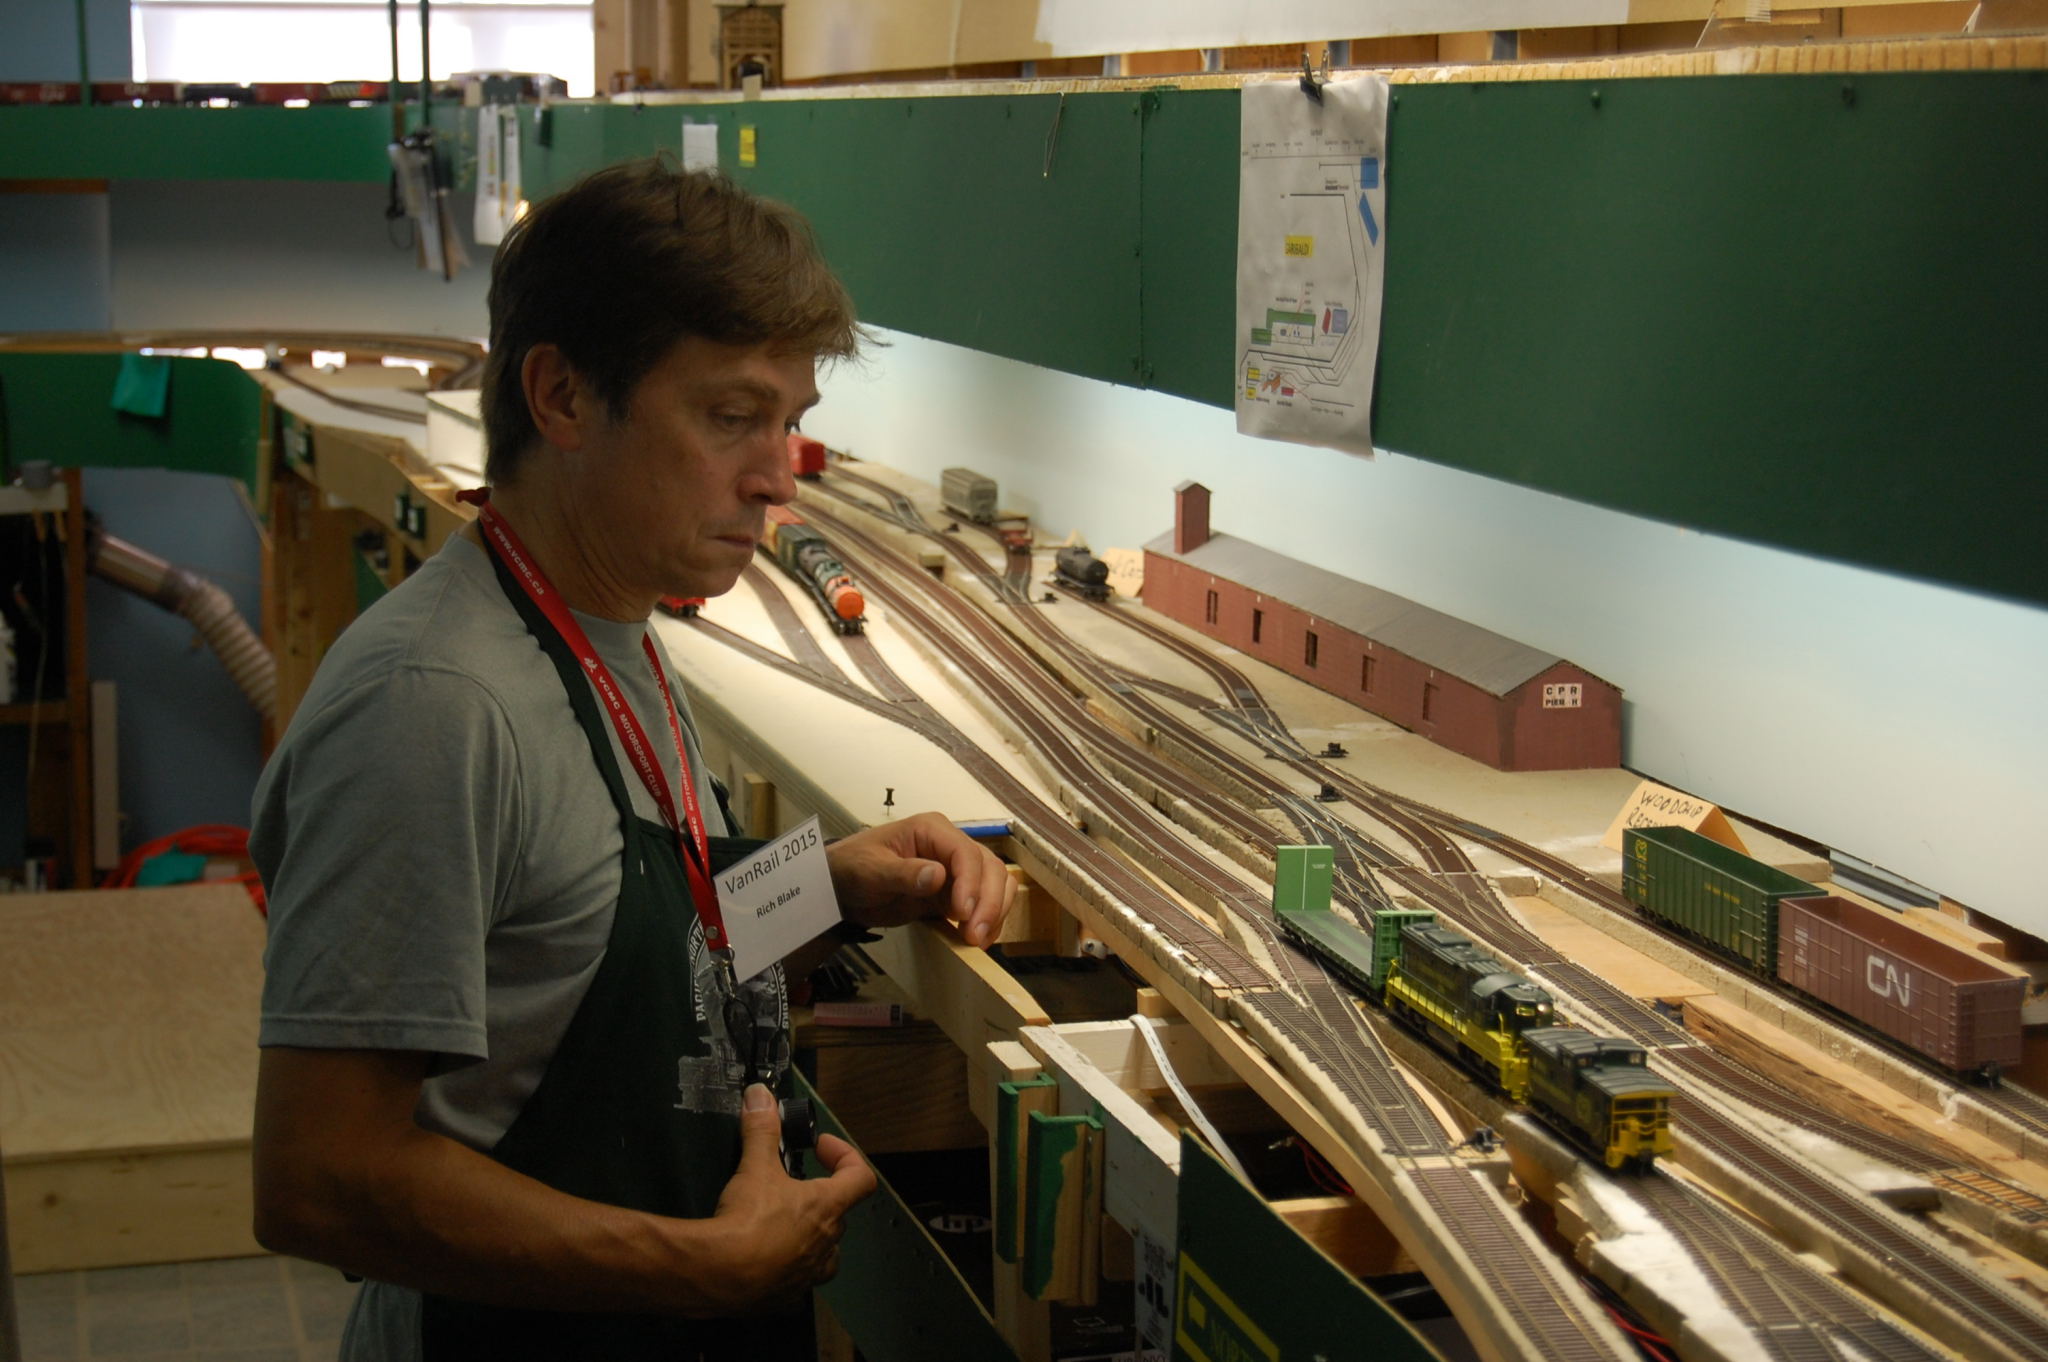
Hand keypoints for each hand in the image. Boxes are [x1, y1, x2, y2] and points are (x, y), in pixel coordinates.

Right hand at [705, 1084, 875, 1312]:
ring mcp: (809, 1274)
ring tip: (783, 1225)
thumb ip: (762, 1129)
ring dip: (811, 1236)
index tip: (820, 1149)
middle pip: (838, 1214)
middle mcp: (827, 1242)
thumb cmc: (748, 1220)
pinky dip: (786, 1270)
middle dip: (819, 1196)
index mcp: (828, 1207)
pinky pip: (795, 1283)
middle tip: (790, 1184)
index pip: (862, 1178)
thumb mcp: (755, 1166)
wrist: (719, 1275)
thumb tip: (760, 1095)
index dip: (846, 1157)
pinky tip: (764, 1262)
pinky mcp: (786, 1298)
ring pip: (824, 1253)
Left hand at [826, 812, 1016, 946]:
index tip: (962, 913)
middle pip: (989, 868)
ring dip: (994, 911)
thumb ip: (903, 873)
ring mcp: (957, 869)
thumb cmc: (853, 869)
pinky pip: (985, 901)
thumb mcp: (871, 871)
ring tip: (978, 940)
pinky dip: (989, 919)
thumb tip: (938, 875)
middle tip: (975, 935)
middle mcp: (950, 845)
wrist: (842, 889)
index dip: (970, 882)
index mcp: (932, 830)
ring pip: (995, 883)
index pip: (965, 852)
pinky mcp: (956, 892)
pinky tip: (979, 939)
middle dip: (988, 902)